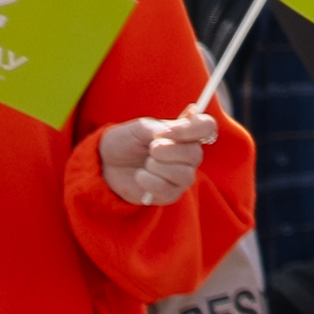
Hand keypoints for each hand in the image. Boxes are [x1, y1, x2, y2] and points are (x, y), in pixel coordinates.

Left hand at [102, 109, 217, 208]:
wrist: (107, 163)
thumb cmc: (126, 141)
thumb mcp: (140, 129)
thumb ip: (161, 128)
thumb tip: (188, 119)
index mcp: (186, 134)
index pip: (207, 127)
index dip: (193, 129)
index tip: (168, 131)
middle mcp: (189, 156)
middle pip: (195, 154)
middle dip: (168, 151)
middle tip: (151, 148)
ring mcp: (181, 177)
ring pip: (183, 174)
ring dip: (157, 167)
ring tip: (145, 164)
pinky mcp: (169, 194)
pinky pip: (167, 189)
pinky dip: (149, 181)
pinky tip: (140, 176)